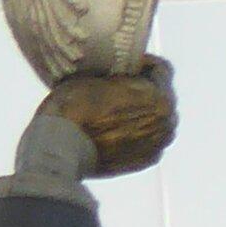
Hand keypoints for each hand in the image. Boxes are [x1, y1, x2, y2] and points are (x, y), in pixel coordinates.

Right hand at [41, 57, 177, 174]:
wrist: (61, 147)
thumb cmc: (76, 107)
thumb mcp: (97, 74)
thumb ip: (120, 75)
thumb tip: (121, 75)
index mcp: (159, 97)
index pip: (161, 70)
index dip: (143, 64)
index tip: (129, 65)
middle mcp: (165, 122)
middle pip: (161, 97)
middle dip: (145, 91)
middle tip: (122, 88)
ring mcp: (156, 145)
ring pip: (156, 121)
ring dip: (143, 114)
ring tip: (119, 112)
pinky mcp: (143, 162)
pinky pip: (147, 141)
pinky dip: (137, 135)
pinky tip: (116, 131)